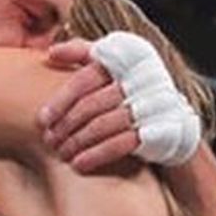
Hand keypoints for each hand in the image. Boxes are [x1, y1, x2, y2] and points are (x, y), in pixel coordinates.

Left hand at [39, 32, 200, 171]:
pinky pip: (120, 144)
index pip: (85, 78)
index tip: (42, 119)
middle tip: (48, 140)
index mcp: (128, 58)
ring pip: (103, 125)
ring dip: (77, 142)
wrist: (174, 117)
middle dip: (66, 125)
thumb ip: (83, 52)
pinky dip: (96, 155)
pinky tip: (78, 164)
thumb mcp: (113, 61)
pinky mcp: (157, 130)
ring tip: (61, 153)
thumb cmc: (131, 87)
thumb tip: (51, 52)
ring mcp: (151, 105)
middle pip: (92, 104)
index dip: (60, 100)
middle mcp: (142, 78)